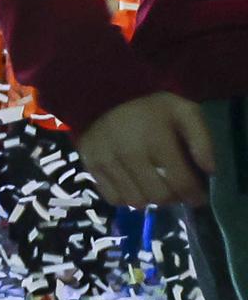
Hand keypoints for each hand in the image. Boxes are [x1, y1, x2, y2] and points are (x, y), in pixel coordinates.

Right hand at [78, 92, 214, 206]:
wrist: (107, 98)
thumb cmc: (153, 111)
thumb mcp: (185, 113)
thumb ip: (202, 139)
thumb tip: (209, 170)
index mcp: (155, 137)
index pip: (180, 181)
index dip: (193, 194)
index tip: (198, 197)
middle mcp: (127, 151)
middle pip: (157, 196)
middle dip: (172, 197)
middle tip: (176, 191)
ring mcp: (104, 159)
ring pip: (135, 201)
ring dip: (150, 199)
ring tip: (155, 186)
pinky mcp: (89, 166)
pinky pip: (113, 198)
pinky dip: (127, 197)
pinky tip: (134, 184)